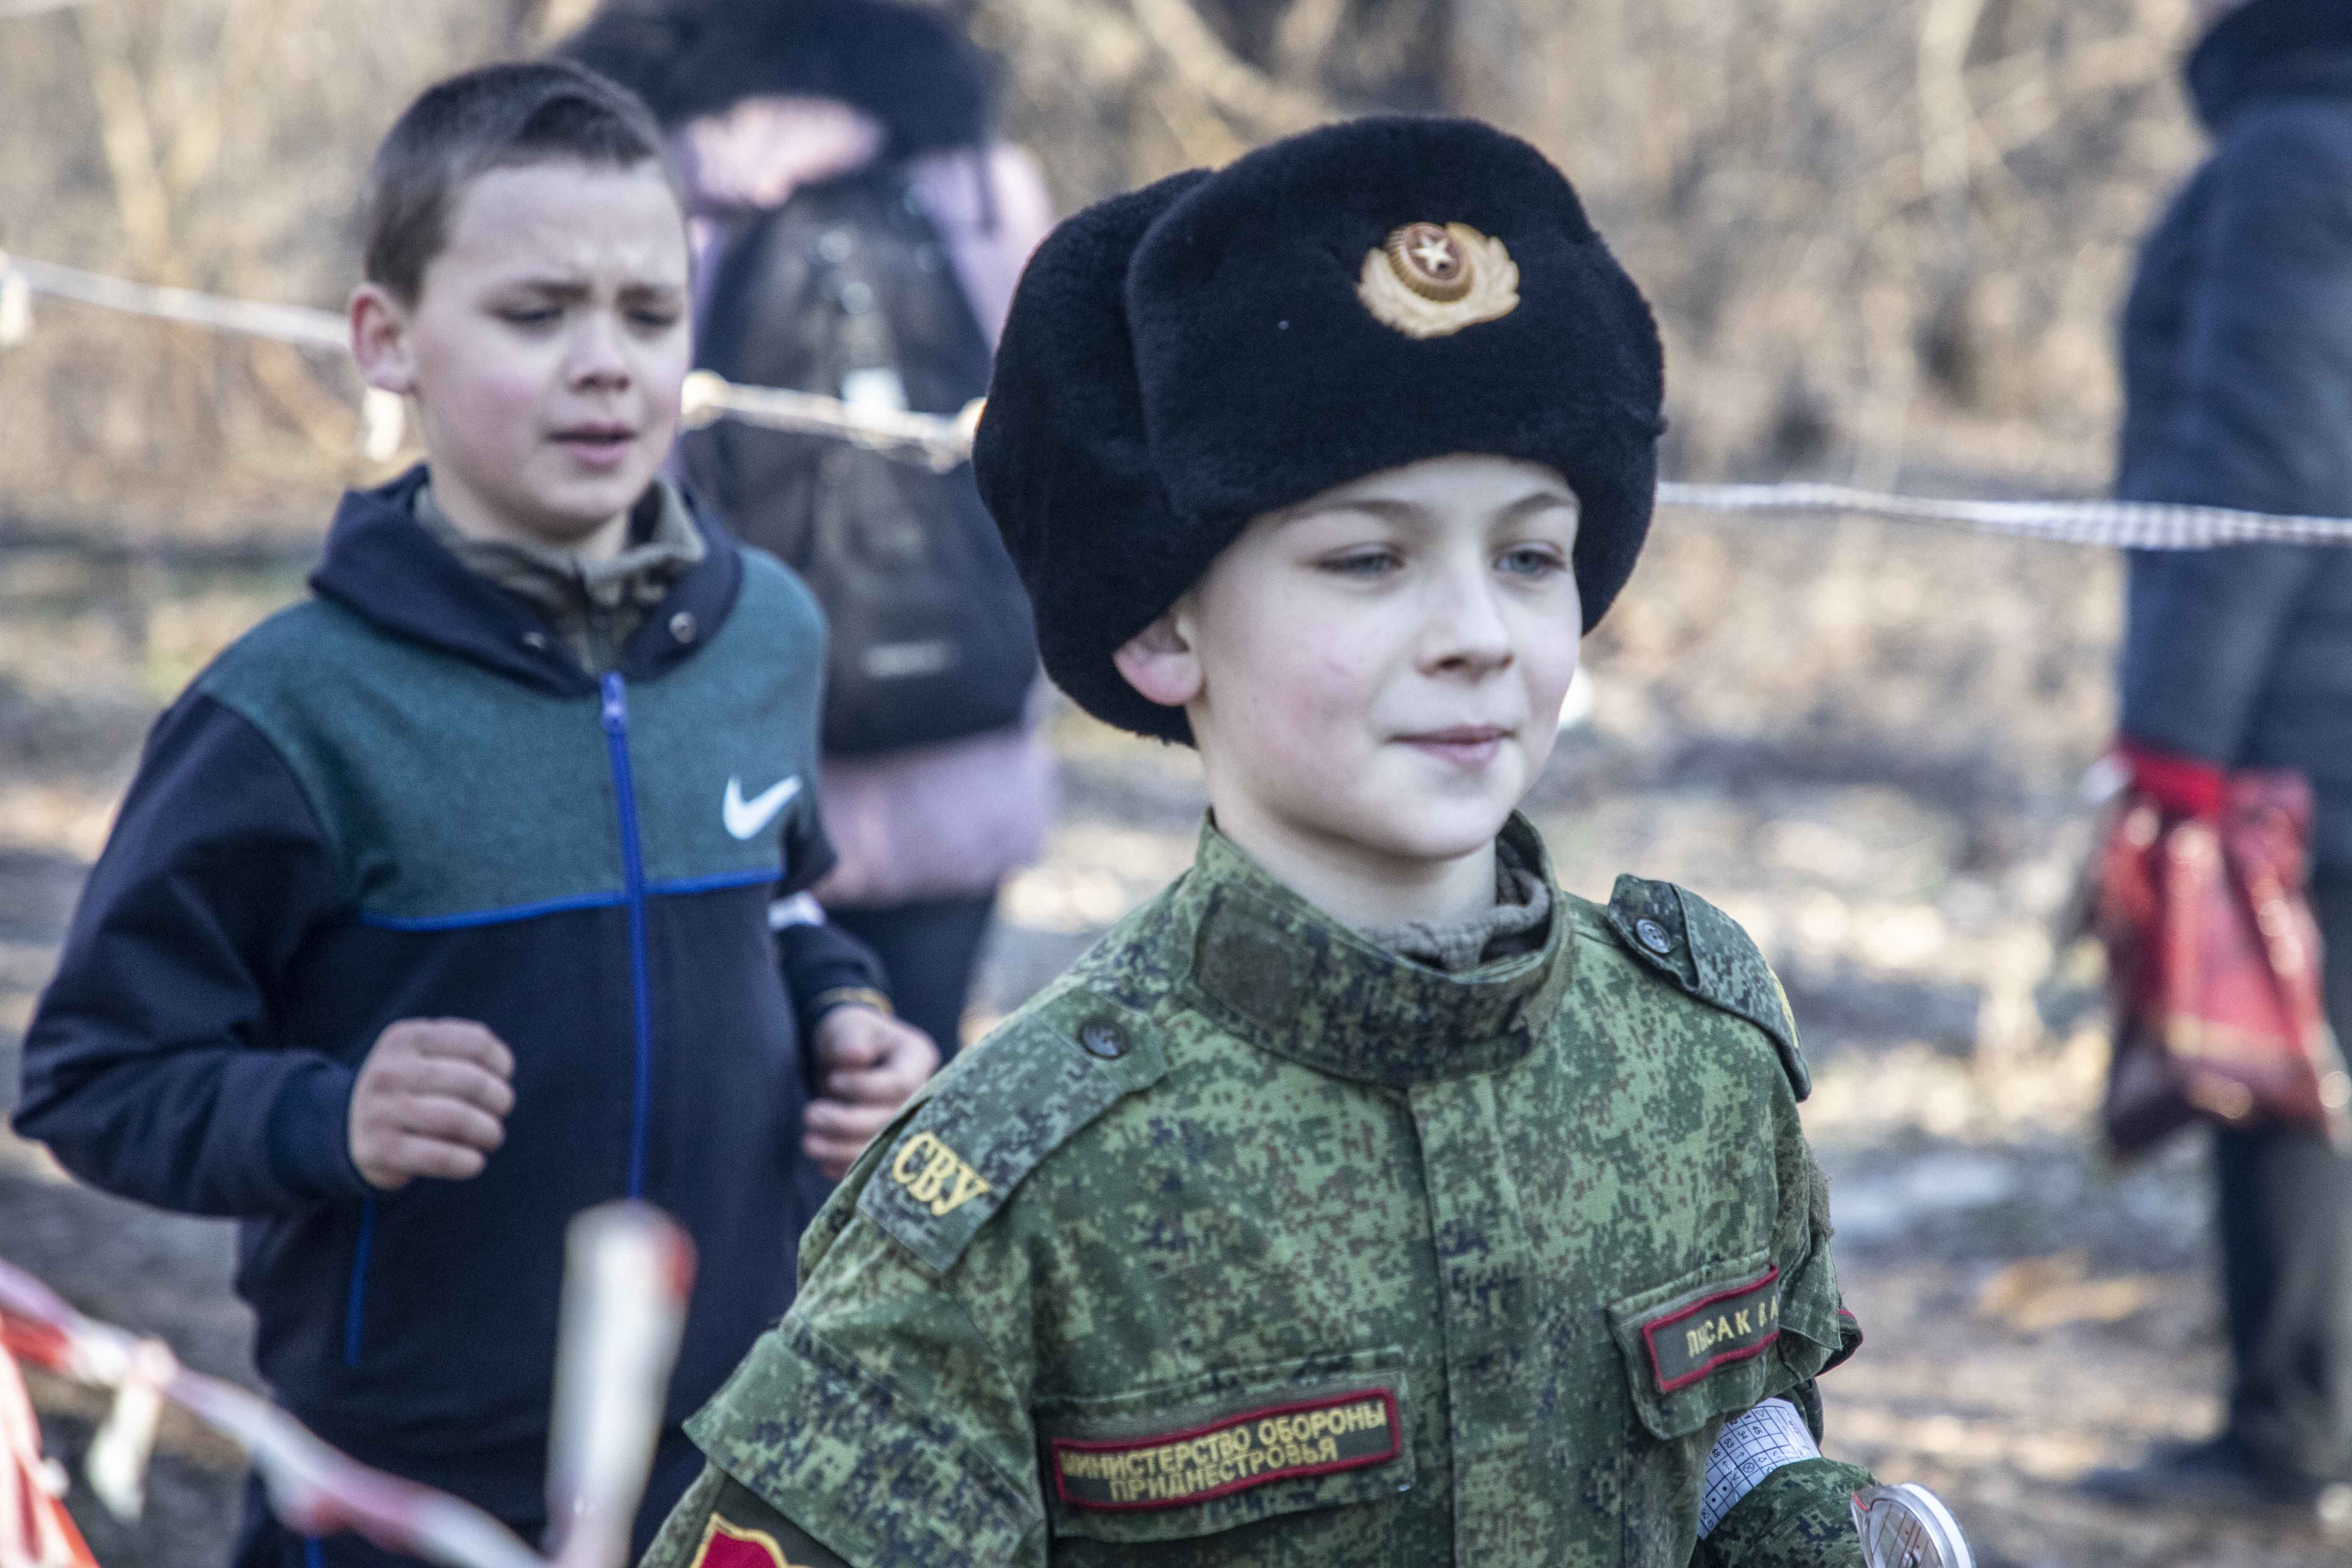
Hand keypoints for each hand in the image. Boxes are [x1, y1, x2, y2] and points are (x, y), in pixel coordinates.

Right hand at [347, 1019, 514, 1190]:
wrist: (346, 1129)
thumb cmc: (405, 1090)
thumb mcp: (421, 1056)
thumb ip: (460, 1052)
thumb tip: (503, 1070)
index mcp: (405, 1038)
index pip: (475, 1041)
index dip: (500, 1061)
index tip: (503, 1076)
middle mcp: (390, 1070)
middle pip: (472, 1081)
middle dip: (499, 1099)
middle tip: (501, 1111)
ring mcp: (381, 1110)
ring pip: (458, 1118)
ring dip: (489, 1131)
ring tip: (492, 1137)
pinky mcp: (380, 1150)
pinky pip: (438, 1156)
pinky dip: (467, 1162)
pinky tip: (475, 1162)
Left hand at [804, 1006, 938, 1179]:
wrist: (847, 1058)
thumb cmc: (850, 1036)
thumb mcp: (849, 1026)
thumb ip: (851, 1037)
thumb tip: (854, 1056)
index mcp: (917, 1059)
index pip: (900, 1083)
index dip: (865, 1088)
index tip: (833, 1079)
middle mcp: (920, 1094)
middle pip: (893, 1121)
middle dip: (848, 1123)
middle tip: (810, 1115)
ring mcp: (907, 1123)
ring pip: (883, 1148)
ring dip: (843, 1151)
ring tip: (809, 1144)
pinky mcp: (889, 1144)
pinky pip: (873, 1164)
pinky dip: (847, 1168)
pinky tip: (823, 1164)